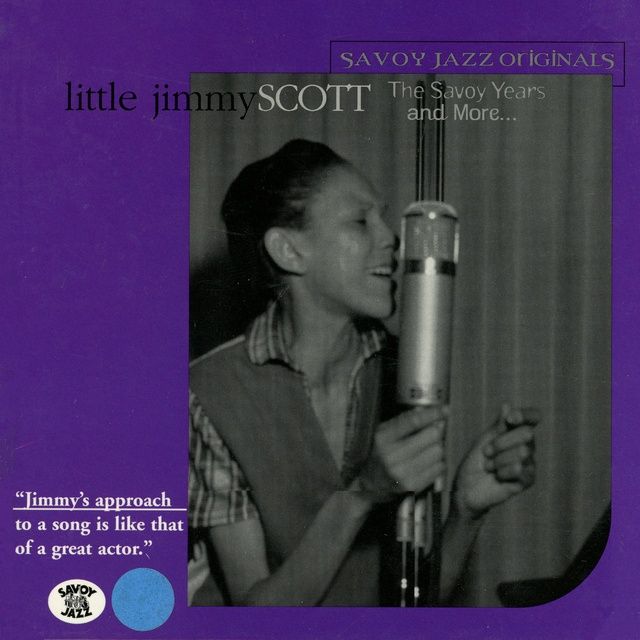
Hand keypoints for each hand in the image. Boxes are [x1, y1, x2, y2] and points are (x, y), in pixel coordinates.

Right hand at [356, 406, 445, 502]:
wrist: (372, 484)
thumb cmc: (382, 453)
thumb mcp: (386, 432)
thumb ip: (404, 420)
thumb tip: (428, 411)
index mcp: (383, 438)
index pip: (413, 422)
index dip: (432, 414)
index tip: (445, 409)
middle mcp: (391, 456)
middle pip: (432, 436)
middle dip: (435, 432)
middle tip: (431, 433)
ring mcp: (402, 473)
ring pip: (438, 452)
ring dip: (437, 448)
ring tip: (426, 450)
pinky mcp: (413, 486)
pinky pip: (439, 468)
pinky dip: (437, 463)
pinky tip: (427, 463)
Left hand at [452, 406, 537, 520]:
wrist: (468, 487)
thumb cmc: (475, 461)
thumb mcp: (484, 439)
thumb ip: (498, 425)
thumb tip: (507, 404)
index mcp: (517, 432)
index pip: (533, 417)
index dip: (525, 415)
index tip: (510, 419)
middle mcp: (528, 446)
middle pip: (528, 434)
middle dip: (501, 442)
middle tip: (487, 452)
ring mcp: (530, 463)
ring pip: (523, 453)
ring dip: (498, 460)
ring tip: (490, 467)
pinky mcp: (529, 480)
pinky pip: (520, 470)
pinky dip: (502, 473)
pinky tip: (498, 477)